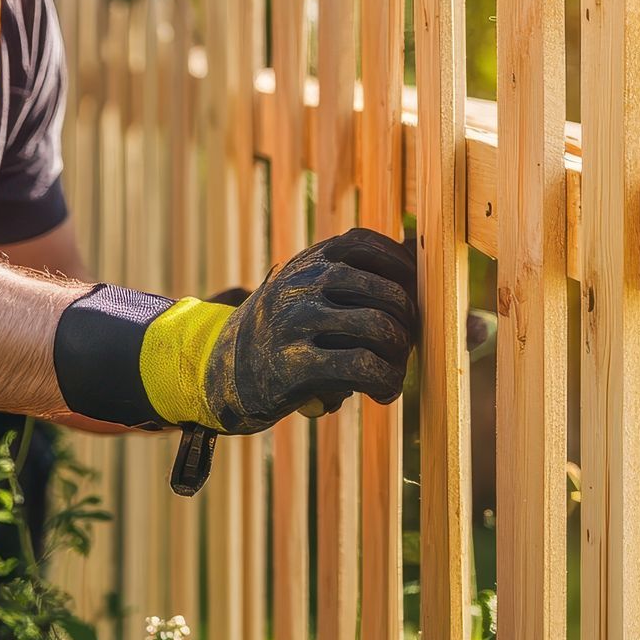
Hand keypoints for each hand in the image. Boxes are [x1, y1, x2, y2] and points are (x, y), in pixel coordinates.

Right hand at [202, 227, 418, 433]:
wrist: (223, 373)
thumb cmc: (283, 333)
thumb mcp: (304, 291)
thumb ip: (347, 277)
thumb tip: (417, 258)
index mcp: (309, 260)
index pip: (369, 245)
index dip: (403, 271)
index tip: (411, 299)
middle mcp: (304, 284)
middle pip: (388, 293)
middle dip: (408, 325)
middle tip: (404, 348)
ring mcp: (297, 321)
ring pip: (381, 328)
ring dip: (399, 358)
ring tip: (393, 373)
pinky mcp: (295, 364)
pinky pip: (363, 367)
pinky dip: (386, 381)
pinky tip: (383, 393)